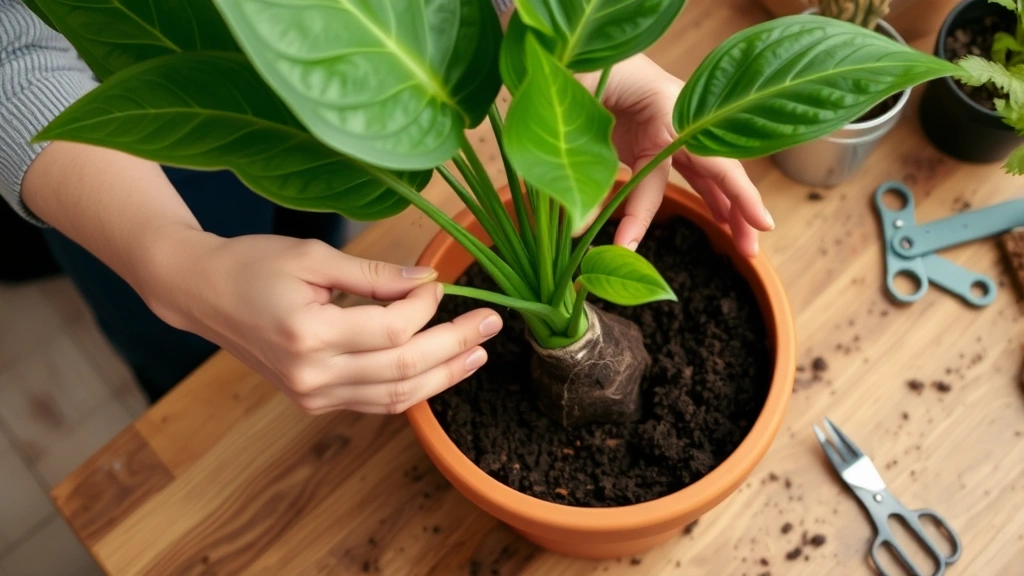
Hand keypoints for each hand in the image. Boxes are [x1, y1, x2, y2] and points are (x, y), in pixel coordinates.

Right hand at [141, 231, 502, 414]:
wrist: (203, 293)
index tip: (440, 283)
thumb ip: (373, 274)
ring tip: (477, 353)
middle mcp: (310, 374)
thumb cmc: (253, 265)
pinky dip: (411, 388)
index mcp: (307, 333)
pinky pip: (376, 402)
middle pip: (403, 368)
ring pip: (395, 395)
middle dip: (454, 345)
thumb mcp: (314, 257)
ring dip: (443, 375)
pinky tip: (439, 370)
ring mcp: (311, 395)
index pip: (391, 329)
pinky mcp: (313, 401)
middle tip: (491, 323)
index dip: (425, 306)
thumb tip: (428, 280)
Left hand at [582, 55, 774, 257]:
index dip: (737, 194)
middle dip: (739, 210)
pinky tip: (714, 216)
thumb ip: (581, 164)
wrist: (566, 44)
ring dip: (722, 206)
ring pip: (703, 172)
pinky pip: (675, 173)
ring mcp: (662, 127)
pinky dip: (696, 194)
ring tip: (742, 243)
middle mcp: (675, 117)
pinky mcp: (644, 137)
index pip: (710, 159)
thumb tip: (578, 226)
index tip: (765, 224)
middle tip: (752, 251)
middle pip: (717, 168)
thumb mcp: (577, 109)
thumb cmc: (572, 63)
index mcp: (669, 106)